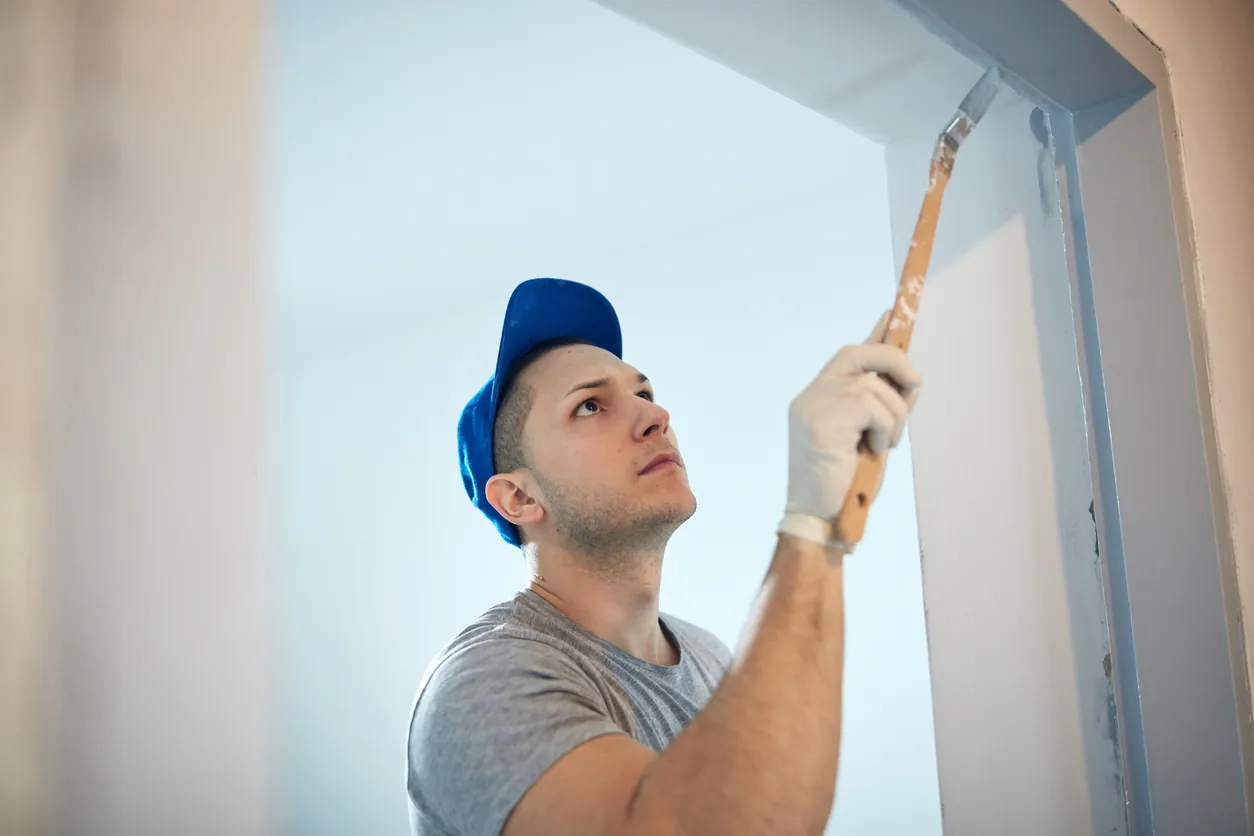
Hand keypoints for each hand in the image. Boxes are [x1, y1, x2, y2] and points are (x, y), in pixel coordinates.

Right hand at [779, 311, 922, 547]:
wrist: (820, 520)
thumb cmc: (845, 485)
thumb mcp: (867, 438)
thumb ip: (878, 408)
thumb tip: (906, 381)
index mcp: (819, 397)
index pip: (851, 354)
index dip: (876, 332)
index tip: (894, 312)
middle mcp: (812, 394)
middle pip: (860, 352)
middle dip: (896, 362)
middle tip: (915, 386)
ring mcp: (814, 404)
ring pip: (876, 387)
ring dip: (894, 418)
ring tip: (882, 446)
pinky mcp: (821, 419)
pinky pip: (874, 407)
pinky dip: (885, 430)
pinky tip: (872, 451)